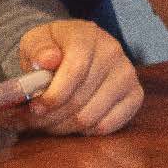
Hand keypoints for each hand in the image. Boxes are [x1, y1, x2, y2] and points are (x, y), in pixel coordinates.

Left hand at [17, 20, 142, 134]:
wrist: (76, 49)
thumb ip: (37, 49)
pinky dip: (85, 131)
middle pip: (80, 99)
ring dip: (64, 127)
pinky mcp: (135, 94)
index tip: (35, 107)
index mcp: (86, 35)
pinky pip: (108, 125)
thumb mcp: (35, 41)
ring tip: (48, 122)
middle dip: (51, 116)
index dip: (53, 95)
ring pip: (91, 117)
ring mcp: (126, 74)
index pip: (75, 70)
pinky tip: (71, 122)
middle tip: (33, 121)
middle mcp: (112, 52)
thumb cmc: (53, 49)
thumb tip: (47, 60)